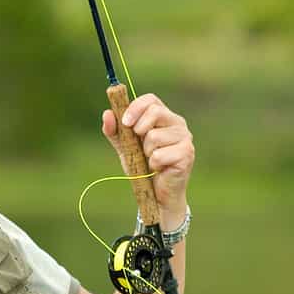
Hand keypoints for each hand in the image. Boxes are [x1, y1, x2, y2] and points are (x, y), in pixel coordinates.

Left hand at [102, 93, 194, 227]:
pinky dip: (153, 165)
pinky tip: (159, 169)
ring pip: (154, 136)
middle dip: (139, 130)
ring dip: (146, 153)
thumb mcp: (126, 147)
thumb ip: (116, 132)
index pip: (151, 100)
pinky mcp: (187, 154)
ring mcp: (185, 138)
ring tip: (151, 161)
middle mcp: (177, 124)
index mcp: (164, 117)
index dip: (135, 108)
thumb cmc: (143, 167)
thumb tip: (107, 113)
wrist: (156, 193)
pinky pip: (159, 155)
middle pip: (155, 111)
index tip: (125, 122)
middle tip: (139, 146)